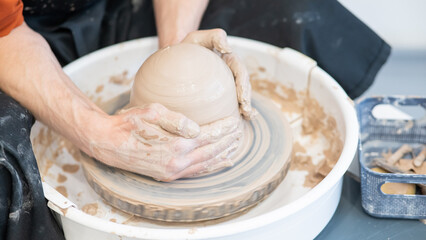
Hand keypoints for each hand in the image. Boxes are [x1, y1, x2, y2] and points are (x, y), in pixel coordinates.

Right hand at [88, 103, 242, 180]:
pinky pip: (196, 172)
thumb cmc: (129, 124)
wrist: (109, 144)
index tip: (235, 121)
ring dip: (224, 155)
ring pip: (206, 164)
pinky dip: (212, 167)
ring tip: (237, 147)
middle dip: (228, 142)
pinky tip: (222, 162)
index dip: (224, 129)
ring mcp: (173, 171)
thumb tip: (198, 128)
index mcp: (176, 144)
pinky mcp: (168, 175)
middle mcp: (177, 162)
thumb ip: (177, 120)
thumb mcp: (153, 112)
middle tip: (241, 132)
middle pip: (212, 151)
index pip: (209, 136)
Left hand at [182, 29, 256, 119]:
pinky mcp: (219, 95)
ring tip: (246, 117)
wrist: (173, 61)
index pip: (240, 71)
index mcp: (228, 60)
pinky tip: (241, 121)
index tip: (242, 97)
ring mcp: (226, 84)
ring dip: (245, 107)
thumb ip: (214, 37)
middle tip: (245, 110)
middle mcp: (230, 73)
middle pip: (243, 86)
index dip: (244, 84)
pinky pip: (230, 105)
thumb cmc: (185, 48)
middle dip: (246, 98)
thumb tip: (227, 47)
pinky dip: (237, 113)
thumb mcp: (197, 38)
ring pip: (239, 96)